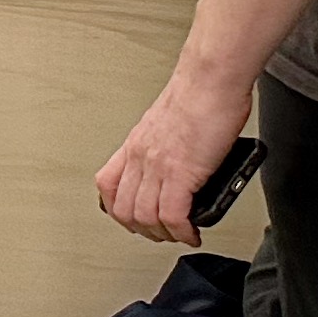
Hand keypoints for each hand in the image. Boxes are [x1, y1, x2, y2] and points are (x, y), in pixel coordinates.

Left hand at [96, 82, 247, 245]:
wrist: (211, 81)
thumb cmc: (199, 97)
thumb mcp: (168, 126)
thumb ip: (165, 149)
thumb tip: (179, 169)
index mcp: (135, 145)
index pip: (107, 184)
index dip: (118, 209)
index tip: (138, 219)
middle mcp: (141, 157)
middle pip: (123, 209)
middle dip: (144, 231)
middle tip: (164, 234)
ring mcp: (158, 165)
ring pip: (144, 217)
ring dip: (164, 235)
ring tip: (181, 234)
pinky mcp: (182, 172)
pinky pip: (172, 215)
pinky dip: (182, 231)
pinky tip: (193, 232)